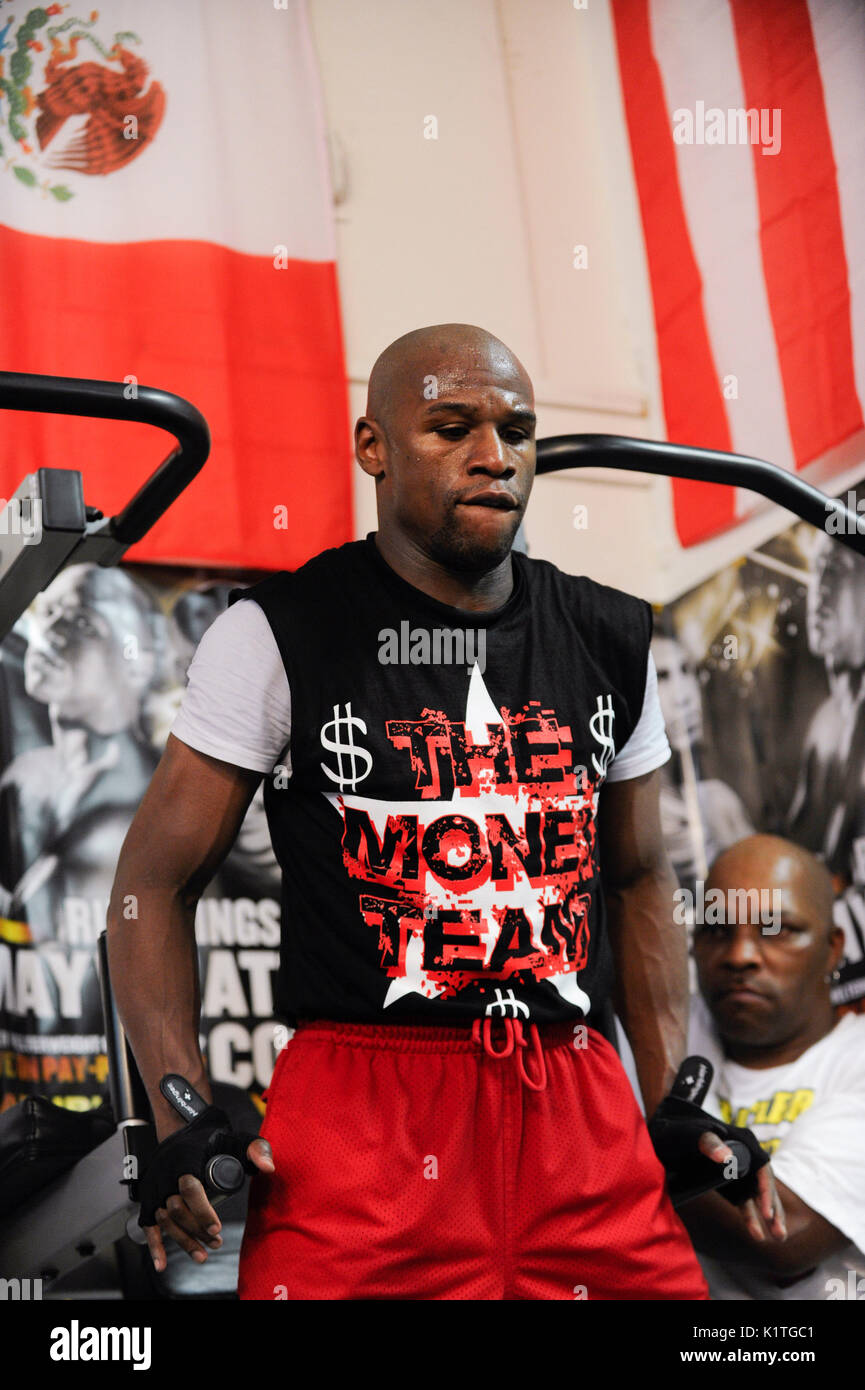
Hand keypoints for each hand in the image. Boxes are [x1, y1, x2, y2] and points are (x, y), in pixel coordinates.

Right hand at [143, 1135, 273, 1272]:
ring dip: (182, 1240)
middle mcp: (165, 1173)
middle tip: (216, 1242)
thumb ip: (257, 1149)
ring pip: (164, 1219)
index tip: (216, 1228)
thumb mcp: (237, 1138)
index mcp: (185, 1157)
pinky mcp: (148, 1197)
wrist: (182, 1130)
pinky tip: (162, 1264)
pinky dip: (153, 1245)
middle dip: (196, 1230)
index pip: (189, 1187)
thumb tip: (268, 1169)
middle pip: (176, 1208)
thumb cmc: (213, 1137)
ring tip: (202, 1255)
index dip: (201, 1210)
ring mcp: (155, 1187)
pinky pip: (147, 1223)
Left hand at [697, 1129, 786, 1242]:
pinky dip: (752, 1219)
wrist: (678, 1137)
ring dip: (770, 1218)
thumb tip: (725, 1157)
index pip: (763, 1170)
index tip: (766, 1212)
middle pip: (766, 1186)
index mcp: (747, 1144)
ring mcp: (743, 1175)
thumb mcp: (699, 1135)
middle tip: (780, 1233)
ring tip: (780, 1238)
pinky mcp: (735, 1188)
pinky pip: (746, 1205)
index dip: (766, 1191)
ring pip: (759, 1199)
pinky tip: (758, 1234)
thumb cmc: (690, 1132)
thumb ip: (710, 1144)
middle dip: (774, 1209)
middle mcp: (750, 1160)